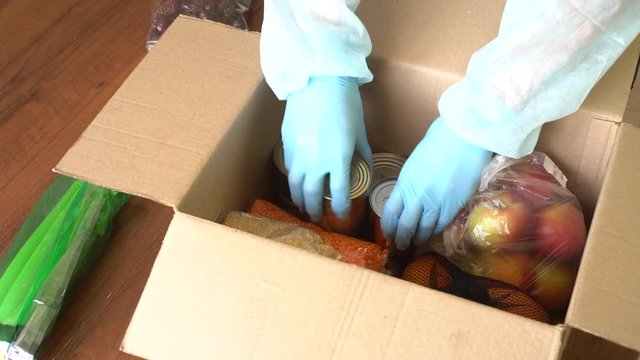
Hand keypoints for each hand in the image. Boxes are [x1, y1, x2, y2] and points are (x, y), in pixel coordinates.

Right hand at [282, 76, 371, 221]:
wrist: (319, 81)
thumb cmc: (346, 104)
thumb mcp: (360, 132)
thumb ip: (362, 155)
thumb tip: (365, 171)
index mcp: (338, 159)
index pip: (338, 194)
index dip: (341, 208)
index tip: (342, 215)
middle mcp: (315, 161)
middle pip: (312, 195)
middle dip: (315, 209)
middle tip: (318, 216)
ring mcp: (298, 153)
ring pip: (295, 185)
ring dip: (299, 199)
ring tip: (303, 206)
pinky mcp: (287, 143)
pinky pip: (289, 168)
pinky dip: (292, 180)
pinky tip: (296, 183)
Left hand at [382, 117, 491, 248]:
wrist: (463, 137)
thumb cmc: (439, 141)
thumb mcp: (414, 163)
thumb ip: (410, 182)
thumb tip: (408, 196)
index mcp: (405, 183)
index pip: (390, 212)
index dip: (388, 226)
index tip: (388, 233)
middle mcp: (417, 196)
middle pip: (405, 226)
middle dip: (401, 238)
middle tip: (400, 245)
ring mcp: (436, 203)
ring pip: (423, 229)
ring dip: (417, 238)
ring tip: (415, 242)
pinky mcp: (454, 206)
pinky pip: (441, 225)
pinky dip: (435, 232)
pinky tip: (432, 233)